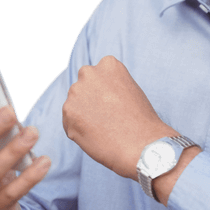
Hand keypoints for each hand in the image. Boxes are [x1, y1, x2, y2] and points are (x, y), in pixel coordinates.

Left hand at [62, 56, 173, 178]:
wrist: (141, 145)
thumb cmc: (141, 121)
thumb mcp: (131, 90)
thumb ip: (111, 86)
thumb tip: (94, 94)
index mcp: (108, 64)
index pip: (96, 76)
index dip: (103, 93)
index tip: (112, 105)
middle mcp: (89, 73)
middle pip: (82, 88)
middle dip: (89, 101)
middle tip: (105, 118)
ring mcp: (76, 92)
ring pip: (74, 106)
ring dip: (83, 116)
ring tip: (103, 129)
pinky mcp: (68, 112)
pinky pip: (69, 123)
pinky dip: (78, 131)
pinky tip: (95, 136)